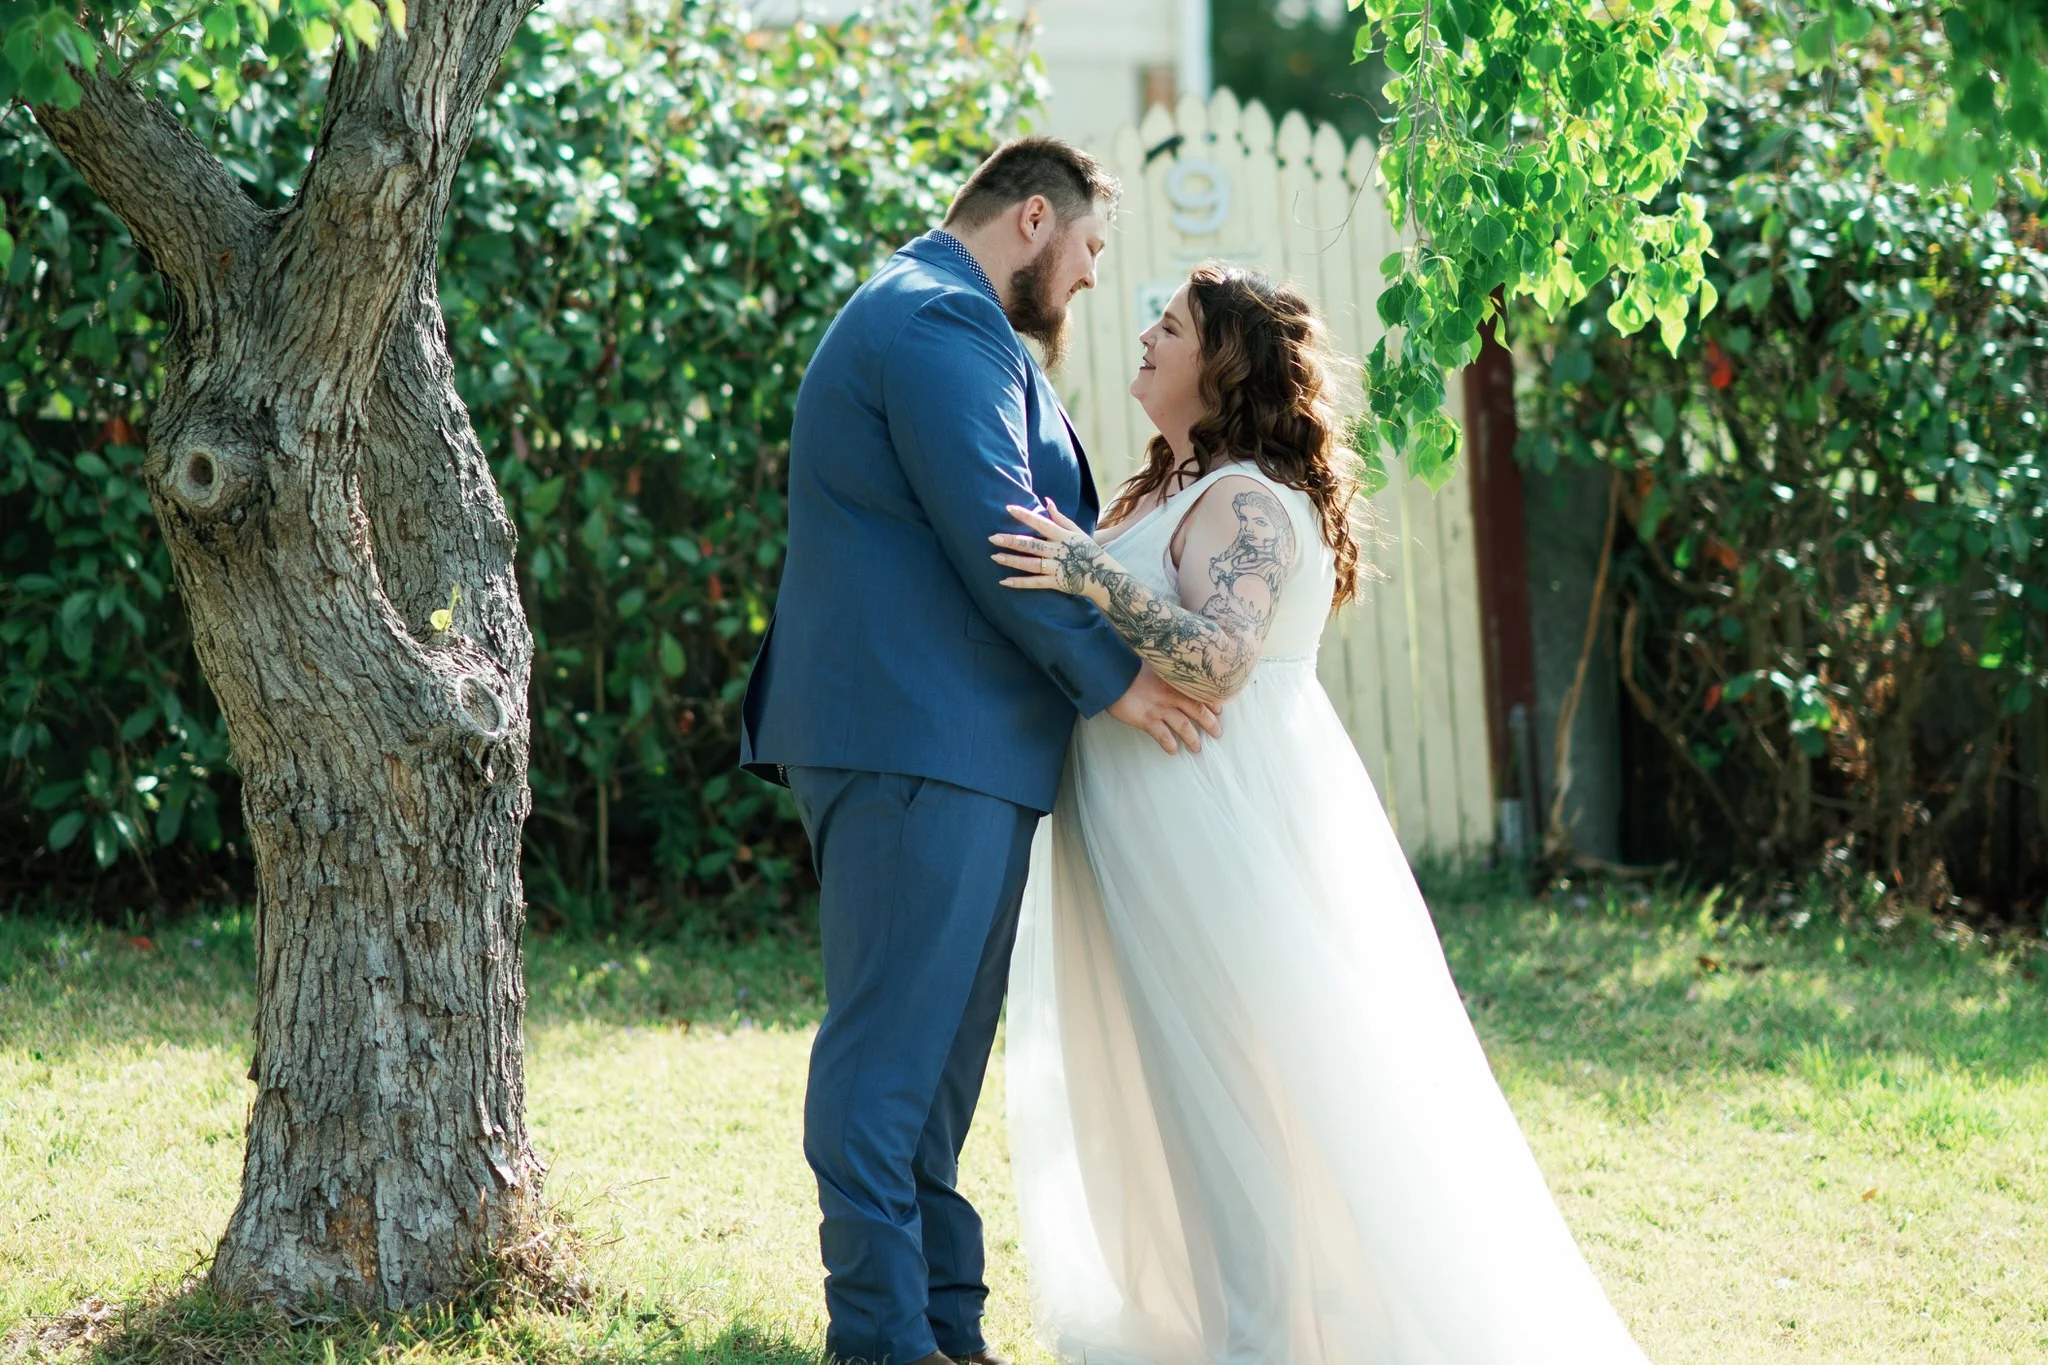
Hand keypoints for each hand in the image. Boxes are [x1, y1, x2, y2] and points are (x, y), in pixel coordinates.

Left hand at [989, 500, 1103, 596]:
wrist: (1103, 576)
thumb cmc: (1088, 550)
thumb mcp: (1076, 531)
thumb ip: (1059, 517)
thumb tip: (1047, 500)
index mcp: (1062, 536)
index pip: (1041, 523)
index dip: (1025, 515)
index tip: (1008, 508)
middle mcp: (1058, 551)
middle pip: (1032, 545)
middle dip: (1012, 541)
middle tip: (992, 537)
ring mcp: (1057, 568)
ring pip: (1031, 564)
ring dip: (1012, 560)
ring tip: (995, 557)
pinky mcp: (1056, 583)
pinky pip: (1035, 583)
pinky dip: (1020, 583)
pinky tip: (1004, 581)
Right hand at [1108, 665, 1224, 755]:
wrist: (1110, 674)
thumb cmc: (1130, 668)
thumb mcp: (1153, 665)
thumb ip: (1165, 671)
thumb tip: (1172, 673)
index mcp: (1175, 681)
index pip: (1200, 693)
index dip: (1211, 702)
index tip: (1219, 709)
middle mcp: (1171, 695)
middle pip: (1198, 711)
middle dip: (1210, 724)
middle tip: (1218, 733)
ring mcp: (1160, 708)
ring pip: (1184, 726)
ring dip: (1192, 739)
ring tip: (1197, 748)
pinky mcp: (1146, 719)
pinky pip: (1163, 736)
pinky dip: (1169, 744)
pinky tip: (1173, 751)